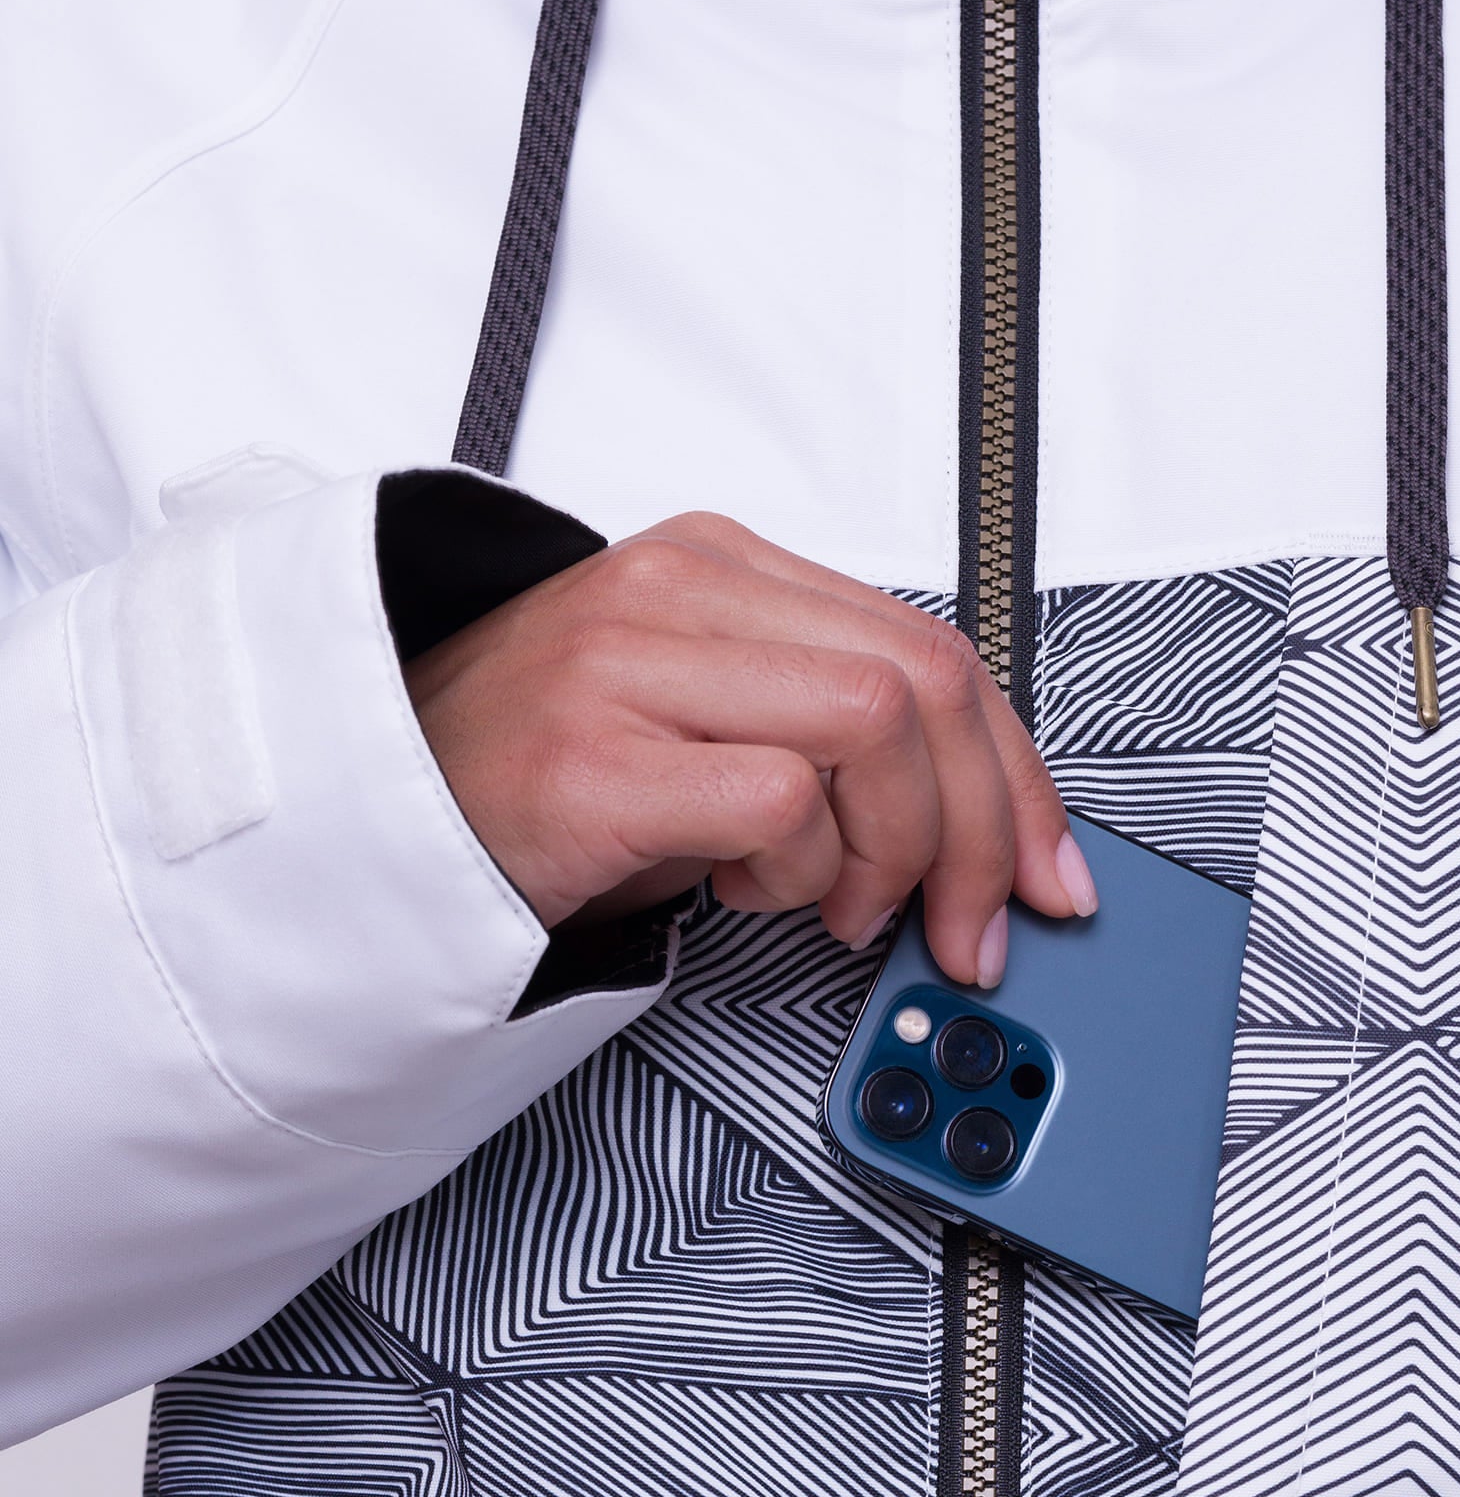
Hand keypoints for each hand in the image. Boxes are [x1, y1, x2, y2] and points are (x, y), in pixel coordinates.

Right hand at [404, 510, 1096, 987]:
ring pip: (874, 729)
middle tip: (971, 929)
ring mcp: (634, 667)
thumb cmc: (542, 784)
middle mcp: (683, 592)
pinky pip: (780, 801)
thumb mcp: (707, 728)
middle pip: (927, 684)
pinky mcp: (598, 759)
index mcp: (723, 567)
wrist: (376, 819)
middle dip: (987, 831)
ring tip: (830, 905)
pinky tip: (743, 893)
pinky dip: (797, 873)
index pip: (934, 650)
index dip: (1018, 775)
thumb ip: (831, 741)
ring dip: (891, 853)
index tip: (1046, 871)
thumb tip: (985, 831)